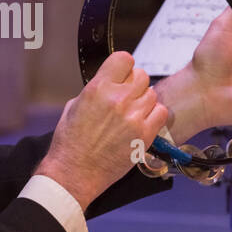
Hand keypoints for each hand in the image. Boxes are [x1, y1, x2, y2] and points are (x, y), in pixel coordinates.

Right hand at [35, 52, 169, 210]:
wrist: (74, 172)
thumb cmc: (70, 143)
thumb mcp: (74, 106)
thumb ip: (96, 90)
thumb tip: (111, 82)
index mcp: (98, 88)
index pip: (124, 59)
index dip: (124, 67)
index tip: (122, 75)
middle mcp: (117, 99)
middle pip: (141, 75)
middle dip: (135, 84)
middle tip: (127, 97)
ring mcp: (133, 116)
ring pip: (152, 94)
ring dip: (144, 101)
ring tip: (132, 113)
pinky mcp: (144, 134)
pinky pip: (161, 112)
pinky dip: (155, 116)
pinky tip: (142, 123)